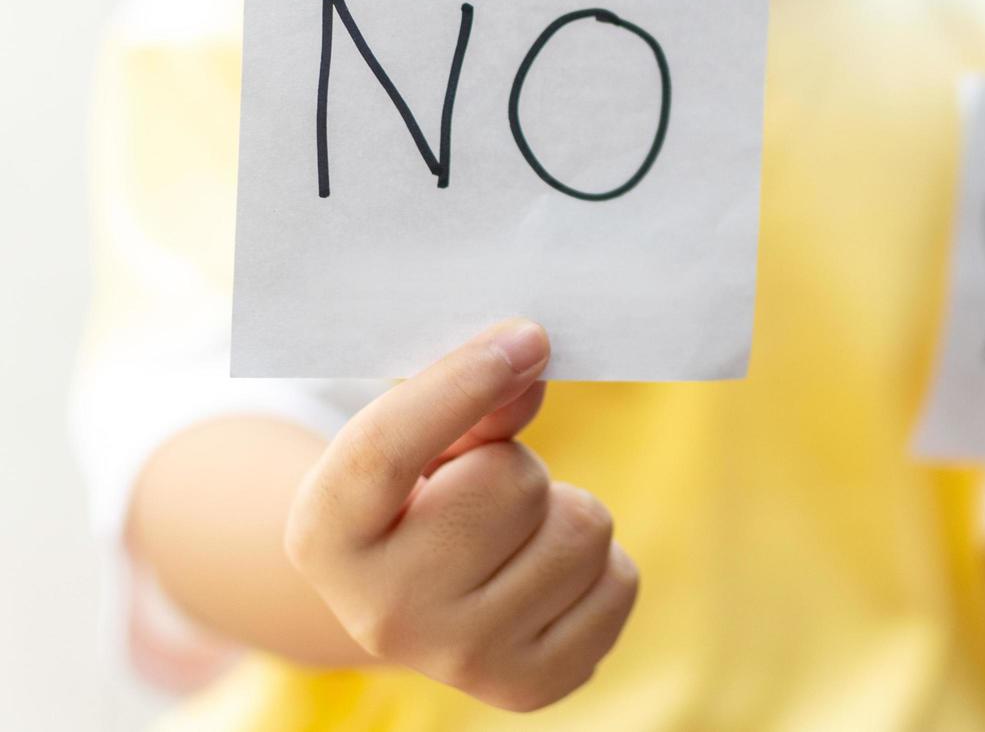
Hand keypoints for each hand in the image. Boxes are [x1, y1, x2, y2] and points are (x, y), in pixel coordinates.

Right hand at [285, 319, 638, 711]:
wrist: (410, 608)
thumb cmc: (410, 497)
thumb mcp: (412, 440)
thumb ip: (468, 397)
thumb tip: (531, 361)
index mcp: (326, 535)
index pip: (386, 450)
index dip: (460, 384)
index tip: (526, 337)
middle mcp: (383, 614)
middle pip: (512, 483)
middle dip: (517, 465)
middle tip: (484, 490)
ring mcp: (461, 661)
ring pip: (582, 530)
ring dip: (563, 512)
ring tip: (514, 536)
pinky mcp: (533, 687)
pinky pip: (619, 581)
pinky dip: (599, 564)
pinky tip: (546, 575)